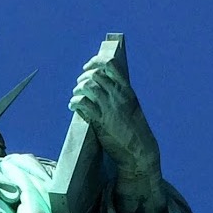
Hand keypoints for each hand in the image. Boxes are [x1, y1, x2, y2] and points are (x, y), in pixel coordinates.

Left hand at [69, 55, 159, 171]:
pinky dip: (74, 102)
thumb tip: (103, 87)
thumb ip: (119, 96)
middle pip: (95, 75)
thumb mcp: (131, 108)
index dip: (95, 62)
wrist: (139, 151)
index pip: (111, 65)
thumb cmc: (134, 130)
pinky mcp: (100, 120)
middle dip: (83, 78)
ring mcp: (109, 107)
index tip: (87, 67)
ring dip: (77, 90)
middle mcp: (118, 96)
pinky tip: (73, 107)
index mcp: (127, 90)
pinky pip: (82, 103)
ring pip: (88, 87)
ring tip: (75, 96)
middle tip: (79, 86)